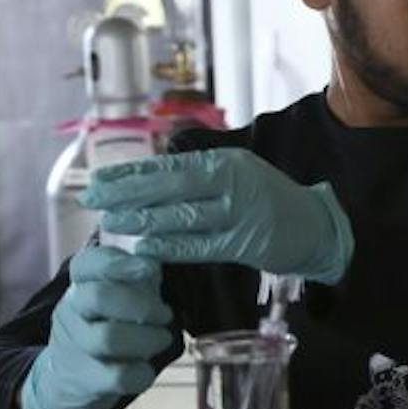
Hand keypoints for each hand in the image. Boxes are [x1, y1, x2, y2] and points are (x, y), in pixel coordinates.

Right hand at [21, 245, 174, 408]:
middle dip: (142, 305)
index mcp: (80, 285)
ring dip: (147, 339)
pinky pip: (118, 376)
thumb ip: (138, 278)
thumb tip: (158, 261)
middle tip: (165, 315)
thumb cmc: (107, 326)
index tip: (149, 267)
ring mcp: (73, 346)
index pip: (86, 264)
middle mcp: (70, 311)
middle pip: (99, 297)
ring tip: (160, 339)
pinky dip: (142, 372)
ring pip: (109, 338)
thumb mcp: (118, 296)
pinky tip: (145, 369)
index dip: (117, 263)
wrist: (66, 379)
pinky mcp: (84, 380)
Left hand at [86, 148, 353, 284]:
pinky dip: (171, 246)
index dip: (131, 172)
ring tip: (111, 222)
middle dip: (127, 193)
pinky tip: (146, 247)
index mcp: (226, 162)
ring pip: (182, 215)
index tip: (98, 178)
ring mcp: (240, 213)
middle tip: (91, 198)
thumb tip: (143, 177)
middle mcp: (233, 182)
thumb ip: (197, 175)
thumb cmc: (266, 199)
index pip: (169, 165)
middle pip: (171, 185)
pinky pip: (200, 245)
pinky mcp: (245, 243)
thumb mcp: (236, 174)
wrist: (315, 225)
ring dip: (143, 219)